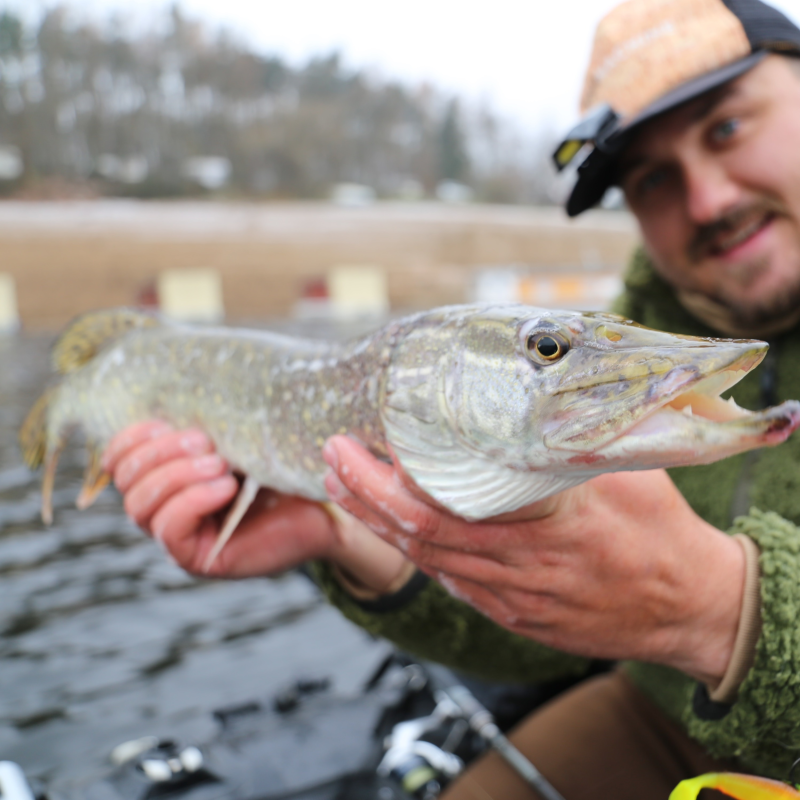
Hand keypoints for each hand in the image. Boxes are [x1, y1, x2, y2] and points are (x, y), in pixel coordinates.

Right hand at [103, 421, 407, 586]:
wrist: (327, 506)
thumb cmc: (285, 465)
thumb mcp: (244, 433)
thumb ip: (213, 415)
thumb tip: (194, 371)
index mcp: (166, 470)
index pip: (118, 458)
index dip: (131, 437)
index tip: (166, 419)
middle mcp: (164, 504)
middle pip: (125, 480)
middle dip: (160, 453)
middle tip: (206, 441)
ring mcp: (178, 534)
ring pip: (140, 506)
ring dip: (176, 476)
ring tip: (222, 464)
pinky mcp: (199, 558)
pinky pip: (169, 530)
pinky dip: (192, 502)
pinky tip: (226, 487)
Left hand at [322, 436, 745, 685]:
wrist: (693, 608)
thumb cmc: (662, 532)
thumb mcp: (623, 470)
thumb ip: (567, 439)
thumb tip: (531, 394)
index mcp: (542, 530)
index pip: (439, 511)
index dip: (383, 486)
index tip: (350, 450)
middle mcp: (517, 572)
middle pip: (418, 539)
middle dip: (364, 500)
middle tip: (331, 461)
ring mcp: (513, 602)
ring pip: (429, 565)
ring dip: (381, 527)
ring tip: (346, 489)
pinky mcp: (516, 618)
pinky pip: (455, 585)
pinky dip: (419, 553)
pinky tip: (396, 527)